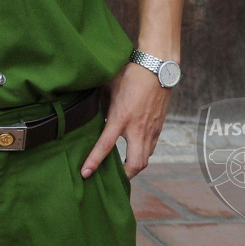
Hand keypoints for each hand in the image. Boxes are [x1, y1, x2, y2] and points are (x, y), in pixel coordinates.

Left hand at [80, 62, 171, 178]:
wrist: (157, 68)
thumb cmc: (130, 74)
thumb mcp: (108, 87)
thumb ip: (100, 103)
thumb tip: (91, 112)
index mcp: (121, 118)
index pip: (105, 145)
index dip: (94, 161)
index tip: (85, 173)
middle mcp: (137, 129)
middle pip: (135, 164)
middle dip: (125, 175)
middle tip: (113, 177)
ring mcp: (150, 130)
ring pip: (145, 158)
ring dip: (134, 166)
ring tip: (122, 166)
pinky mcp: (159, 127)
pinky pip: (151, 148)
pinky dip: (142, 153)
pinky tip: (134, 150)